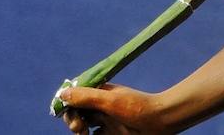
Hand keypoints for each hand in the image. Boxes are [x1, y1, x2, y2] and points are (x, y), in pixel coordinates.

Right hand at [56, 83, 173, 134]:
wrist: (161, 122)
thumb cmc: (137, 108)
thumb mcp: (109, 100)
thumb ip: (86, 97)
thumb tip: (62, 94)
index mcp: (98, 92)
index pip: (75, 96)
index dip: (67, 104)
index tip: (65, 112)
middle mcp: (100, 105)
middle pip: (77, 112)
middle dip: (72, 120)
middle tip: (78, 128)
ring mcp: (106, 121)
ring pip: (83, 127)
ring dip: (78, 131)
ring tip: (83, 134)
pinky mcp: (112, 134)